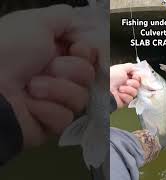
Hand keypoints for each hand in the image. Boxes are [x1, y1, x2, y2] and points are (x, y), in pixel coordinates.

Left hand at [0, 5, 97, 146]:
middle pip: (89, 76)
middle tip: (50, 67)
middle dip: (72, 70)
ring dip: (57, 90)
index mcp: (57, 54)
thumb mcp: (36, 22)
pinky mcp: (52, 124)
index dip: (88, 53)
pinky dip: (48, 110)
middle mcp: (60, 77)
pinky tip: (31, 105)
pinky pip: (66, 117)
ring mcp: (57, 101)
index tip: (77, 49)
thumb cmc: (10, 50)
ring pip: (81, 98)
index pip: (90, 56)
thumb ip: (65, 18)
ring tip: (33, 87)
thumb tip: (86, 29)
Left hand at [110, 63, 140, 107]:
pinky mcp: (123, 101)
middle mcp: (126, 85)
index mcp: (125, 77)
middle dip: (133, 83)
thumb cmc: (110, 77)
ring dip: (128, 90)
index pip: (138, 78)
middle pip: (138, 85)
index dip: (138, 78)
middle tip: (126, 82)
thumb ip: (131, 67)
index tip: (134, 76)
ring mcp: (125, 93)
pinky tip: (119, 94)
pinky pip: (130, 99)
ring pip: (135, 93)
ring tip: (120, 88)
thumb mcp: (121, 68)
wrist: (103, 87)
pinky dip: (125, 96)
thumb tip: (137, 70)